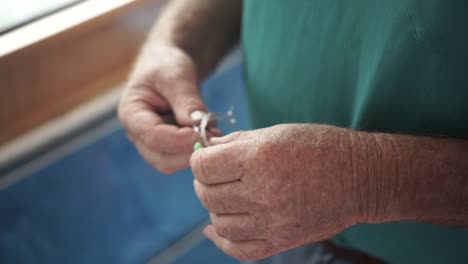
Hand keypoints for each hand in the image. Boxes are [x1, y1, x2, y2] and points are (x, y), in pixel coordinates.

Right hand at [119, 43, 210, 173]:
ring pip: (172, 163)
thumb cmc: (166, 65)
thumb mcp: (177, 76)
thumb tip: (199, 125)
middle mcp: (138, 134)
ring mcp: (152, 143)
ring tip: (214, 133)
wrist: (168, 65)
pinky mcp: (167, 147)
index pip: (152, 136)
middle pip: (160, 159)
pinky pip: (181, 157)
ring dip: (194, 153)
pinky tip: (210, 134)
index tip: (202, 134)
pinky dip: (197, 150)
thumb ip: (186, 100)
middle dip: (188, 152)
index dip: (178, 140)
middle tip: (214, 136)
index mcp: (131, 114)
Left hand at [190, 124, 368, 260]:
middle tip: (214, 176)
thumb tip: (208, 148)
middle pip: (207, 195)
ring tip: (225, 196)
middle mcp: (261, 192)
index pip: (203, 166)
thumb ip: (237, 142)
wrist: (360, 177)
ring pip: (219, 223)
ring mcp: (271, 221)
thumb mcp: (276, 132)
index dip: (199, 159)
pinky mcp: (281, 240)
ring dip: (215, 208)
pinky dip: (222, 240)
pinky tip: (216, 228)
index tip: (205, 157)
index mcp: (258, 158)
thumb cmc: (320, 147)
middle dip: (204, 183)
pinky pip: (239, 250)